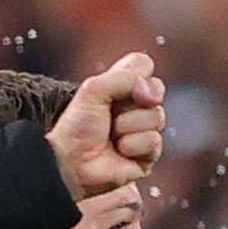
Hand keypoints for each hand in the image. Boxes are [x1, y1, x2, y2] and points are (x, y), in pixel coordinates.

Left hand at [48, 53, 167, 200]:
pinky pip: (154, 140)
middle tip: (111, 115)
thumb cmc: (76, 129)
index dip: (136, 74)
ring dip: (128, 126)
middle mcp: (135, 106)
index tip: (118, 87)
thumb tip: (152, 93)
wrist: (71, 163)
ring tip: (111, 136)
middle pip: (156, 89)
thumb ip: (124, 78)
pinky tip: (119, 151)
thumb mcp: (92, 90)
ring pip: (157, 116)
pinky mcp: (149, 153)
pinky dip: (132, 145)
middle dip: (130, 103)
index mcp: (121, 87)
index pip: (143, 65)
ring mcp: (144, 129)